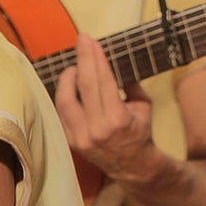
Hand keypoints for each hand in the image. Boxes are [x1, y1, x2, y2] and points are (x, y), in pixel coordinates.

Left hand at [54, 34, 162, 183]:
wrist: (133, 165)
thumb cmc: (141, 132)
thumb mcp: (144, 106)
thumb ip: (130, 85)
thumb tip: (115, 63)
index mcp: (118, 118)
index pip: (103, 81)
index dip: (96, 59)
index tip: (91, 41)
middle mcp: (97, 128)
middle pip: (84, 86)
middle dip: (82, 60)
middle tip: (81, 41)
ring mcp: (81, 136)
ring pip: (66, 99)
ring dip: (68, 78)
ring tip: (74, 66)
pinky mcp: (71, 140)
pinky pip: (62, 112)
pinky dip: (64, 95)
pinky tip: (69, 84)